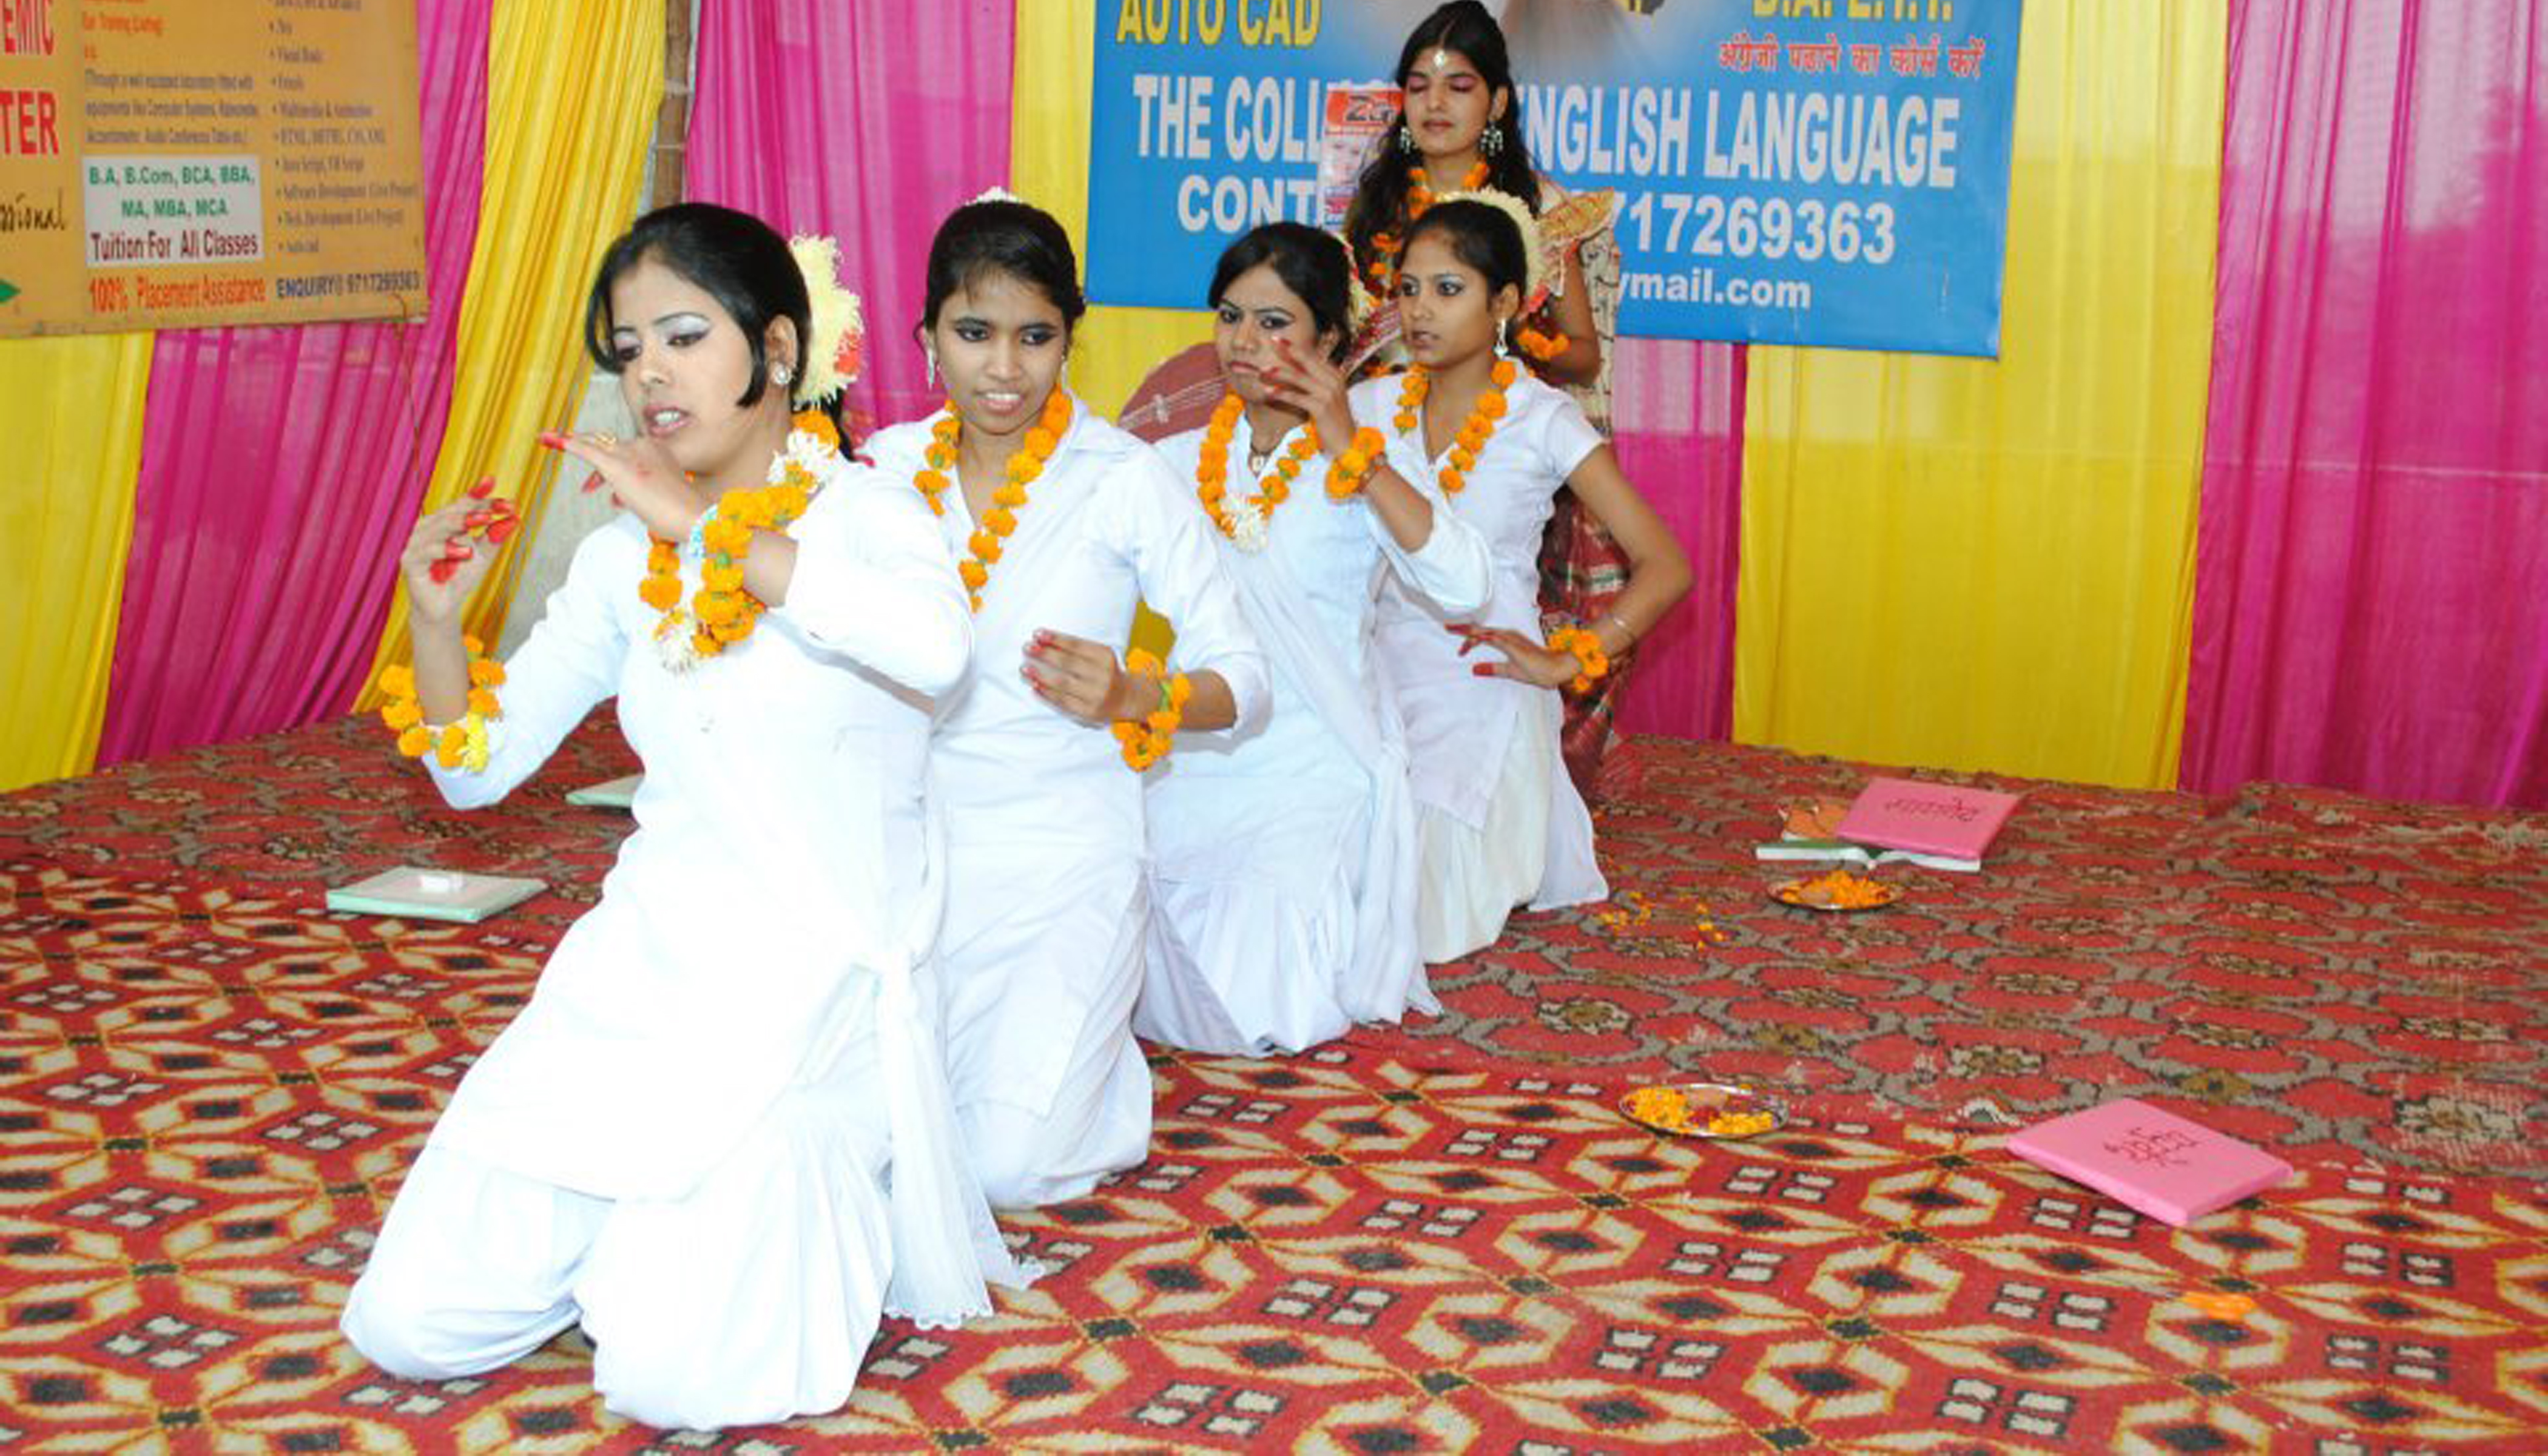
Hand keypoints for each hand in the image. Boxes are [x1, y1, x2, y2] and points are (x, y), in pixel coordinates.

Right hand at [400, 479, 515, 625]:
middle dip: (474, 509)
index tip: (507, 501)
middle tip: (493, 511)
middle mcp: (428, 528)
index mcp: (444, 523)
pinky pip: (427, 551)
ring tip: (483, 521)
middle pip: (451, 512)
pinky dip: (446, 550)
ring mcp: (417, 543)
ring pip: (438, 527)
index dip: (483, 499)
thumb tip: (513, 519)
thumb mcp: (483, 556)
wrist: (444, 607)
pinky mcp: (410, 561)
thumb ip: (494, 538)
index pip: (464, 505)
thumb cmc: (460, 578)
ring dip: (460, 523)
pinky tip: (465, 552)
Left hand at [540, 429, 708, 543]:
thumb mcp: (662, 498)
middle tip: (574, 461)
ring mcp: (631, 455)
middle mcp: (644, 447)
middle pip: (609, 447)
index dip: (611, 464)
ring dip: (575, 445)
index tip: (600, 478)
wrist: (694, 516)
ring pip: (596, 445)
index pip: (627, 450)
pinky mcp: (617, 465)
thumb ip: (641, 493)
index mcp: (658, 451)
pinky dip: (567, 444)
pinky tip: (550, 439)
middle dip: (590, 455)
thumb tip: (619, 498)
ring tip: (552, 438)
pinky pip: (587, 450)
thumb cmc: (683, 515)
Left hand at [1022, 629, 1143, 723]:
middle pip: (1068, 663)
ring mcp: (1096, 695)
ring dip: (1040, 675)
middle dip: (1045, 654)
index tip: (1037, 633)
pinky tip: (1034, 687)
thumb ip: (1077, 649)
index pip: (1076, 645)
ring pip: (1063, 684)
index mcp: (1106, 657)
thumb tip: (1043, 641)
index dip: (1055, 639)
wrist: (1127, 698)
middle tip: (1026, 647)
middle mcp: (1103, 676)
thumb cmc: (1106, 672)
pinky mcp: (1089, 711)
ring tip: (1025, 668)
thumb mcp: (1100, 656)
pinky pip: (1063, 702)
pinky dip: (1046, 694)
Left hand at [1258, 335, 1357, 452]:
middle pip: (1307, 360)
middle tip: (1271, 340)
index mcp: (1335, 375)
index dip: (1294, 347)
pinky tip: (1268, 392)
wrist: (1348, 443)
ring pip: (1300, 378)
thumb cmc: (1333, 421)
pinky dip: (1281, 394)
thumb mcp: (1325, 397)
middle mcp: (1333, 381)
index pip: (1312, 357)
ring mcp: (1329, 394)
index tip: (1278, 339)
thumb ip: (1312, 383)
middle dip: (1288, 350)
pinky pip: (1297, 397)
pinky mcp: (1322, 408)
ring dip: (1279, 373)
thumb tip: (1291, 372)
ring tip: (1263, 370)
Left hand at [1449, 623, 1577, 690]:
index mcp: (1506, 640)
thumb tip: (1475, 669)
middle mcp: (1507, 635)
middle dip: (1463, 628)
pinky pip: (1494, 638)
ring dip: (1469, 632)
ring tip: (1454, 631)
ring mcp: (1510, 638)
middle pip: (1480, 629)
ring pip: (1485, 632)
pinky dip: (1481, 638)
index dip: (1468, 638)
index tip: (1458, 647)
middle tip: (1446, 626)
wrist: (1555, 670)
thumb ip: (1492, 669)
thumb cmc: (1536, 669)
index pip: (1482, 635)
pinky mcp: (1514, 644)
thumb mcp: (1508, 671)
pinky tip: (1471, 639)